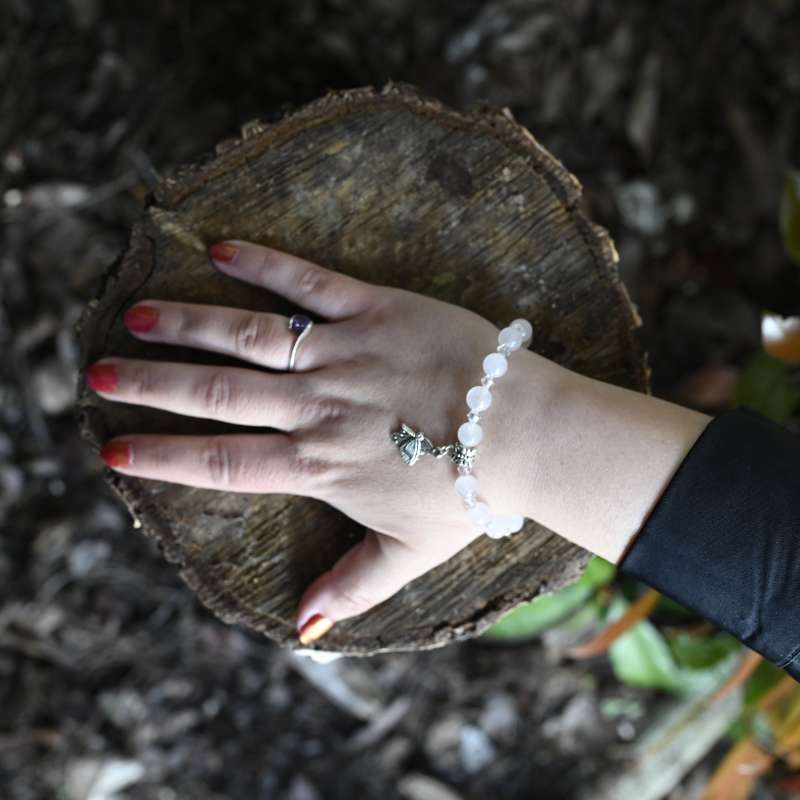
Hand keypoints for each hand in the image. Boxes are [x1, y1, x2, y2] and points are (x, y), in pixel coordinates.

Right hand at [86, 240, 562, 644]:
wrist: (525, 431)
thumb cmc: (471, 492)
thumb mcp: (410, 552)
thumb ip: (354, 587)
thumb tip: (305, 631)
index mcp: (318, 464)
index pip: (222, 461)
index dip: (163, 456)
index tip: (115, 449)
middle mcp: (317, 406)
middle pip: (217, 393)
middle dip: (152, 384)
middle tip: (98, 374)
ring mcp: (344, 353)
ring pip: (247, 335)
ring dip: (187, 324)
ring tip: (136, 316)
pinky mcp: (375, 309)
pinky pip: (309, 282)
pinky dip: (264, 263)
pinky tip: (221, 248)